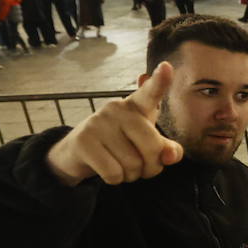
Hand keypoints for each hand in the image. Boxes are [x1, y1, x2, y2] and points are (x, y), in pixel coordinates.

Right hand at [45, 61, 184, 186]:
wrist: (76, 153)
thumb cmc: (119, 145)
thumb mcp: (145, 144)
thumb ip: (164, 149)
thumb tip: (171, 155)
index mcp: (136, 105)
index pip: (150, 93)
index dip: (159, 81)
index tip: (166, 67)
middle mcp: (117, 108)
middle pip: (152, 147)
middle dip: (151, 167)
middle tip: (142, 167)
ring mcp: (98, 122)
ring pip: (133, 165)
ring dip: (131, 175)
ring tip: (120, 165)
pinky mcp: (84, 141)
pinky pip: (114, 173)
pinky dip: (115, 180)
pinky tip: (107, 170)